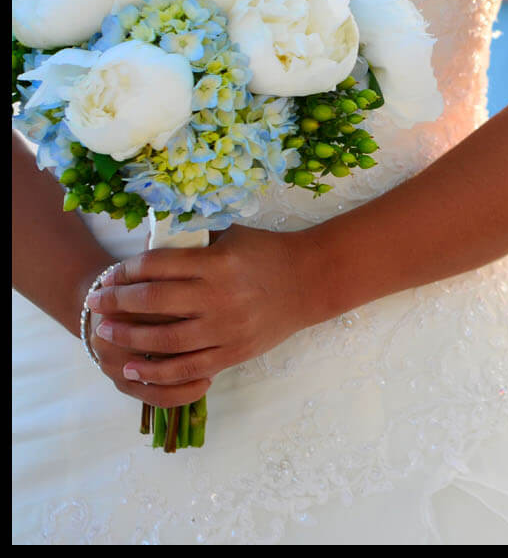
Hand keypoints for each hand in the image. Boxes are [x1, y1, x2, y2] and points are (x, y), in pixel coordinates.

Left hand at [85, 226, 309, 392]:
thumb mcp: (232, 236)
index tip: (110, 275)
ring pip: (164, 339)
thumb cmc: (269, 253)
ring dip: (128, 337)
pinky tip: (135, 369)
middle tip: (95, 302)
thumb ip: (194, 242)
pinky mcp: (234, 352)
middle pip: (153, 301)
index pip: (157, 265)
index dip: (126, 270)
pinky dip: (157, 371)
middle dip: (116, 302)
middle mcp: (219, 296)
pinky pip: (188, 368)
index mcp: (217, 262)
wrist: (313, 280)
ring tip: (106, 333)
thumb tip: (150, 245)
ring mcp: (226, 328)